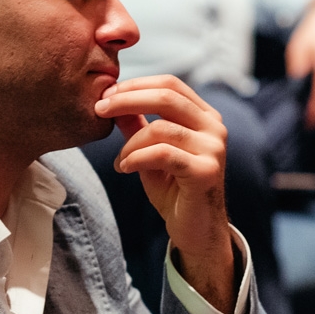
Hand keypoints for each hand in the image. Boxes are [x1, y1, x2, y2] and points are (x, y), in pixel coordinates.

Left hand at [94, 75, 235, 313]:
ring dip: (130, 142)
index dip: (136, 85)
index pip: (170, 84)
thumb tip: (110, 100)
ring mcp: (214, 148)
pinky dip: (136, 158)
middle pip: (167, 95)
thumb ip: (136, 126)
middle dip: (126, 99)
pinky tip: (124, 168)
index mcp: (204, 116)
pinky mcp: (206, 171)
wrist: (195, 230)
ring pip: (162, 128)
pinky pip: (163, 154)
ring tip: (120, 160)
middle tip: (99, 109)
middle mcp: (214, 127)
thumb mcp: (149, 152)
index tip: (106, 95)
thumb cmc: (174, 190)